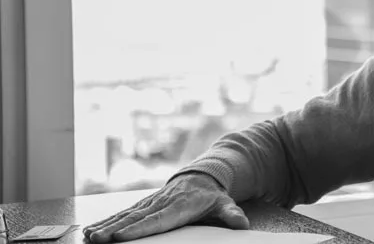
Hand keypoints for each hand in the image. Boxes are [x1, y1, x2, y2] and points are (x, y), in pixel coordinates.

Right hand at [83, 172, 249, 242]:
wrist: (203, 176)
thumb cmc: (211, 194)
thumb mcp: (225, 202)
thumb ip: (231, 214)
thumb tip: (242, 223)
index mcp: (180, 204)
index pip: (158, 219)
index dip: (140, 228)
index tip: (121, 236)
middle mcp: (162, 202)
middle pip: (136, 218)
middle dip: (115, 228)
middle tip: (98, 238)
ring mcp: (151, 202)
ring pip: (126, 214)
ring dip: (106, 224)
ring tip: (90, 235)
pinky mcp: (144, 204)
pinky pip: (123, 212)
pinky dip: (106, 220)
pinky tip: (91, 229)